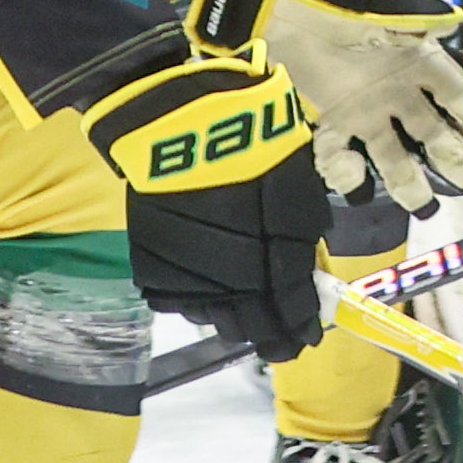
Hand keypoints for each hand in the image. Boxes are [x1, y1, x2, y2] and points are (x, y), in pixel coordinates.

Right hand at [86, 49, 328, 359]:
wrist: (187, 127)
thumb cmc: (257, 148)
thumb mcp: (300, 191)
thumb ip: (303, 239)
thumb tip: (307, 270)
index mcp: (276, 270)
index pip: (293, 316)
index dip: (301, 329)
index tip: (307, 336)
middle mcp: (234, 289)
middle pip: (252, 328)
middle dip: (267, 330)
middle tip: (275, 328)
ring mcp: (190, 282)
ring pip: (213, 319)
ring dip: (230, 314)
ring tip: (239, 301)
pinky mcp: (154, 270)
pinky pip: (177, 300)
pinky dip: (193, 296)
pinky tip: (203, 282)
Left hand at [182, 0, 462, 209]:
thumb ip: (415, 12)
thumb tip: (452, 24)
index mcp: (418, 59)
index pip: (457, 95)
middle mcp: (398, 91)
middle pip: (435, 134)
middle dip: (455, 160)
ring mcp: (365, 110)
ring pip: (394, 156)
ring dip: (410, 182)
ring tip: (423, 206)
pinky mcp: (330, 119)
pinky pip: (341, 155)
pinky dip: (345, 173)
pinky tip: (353, 180)